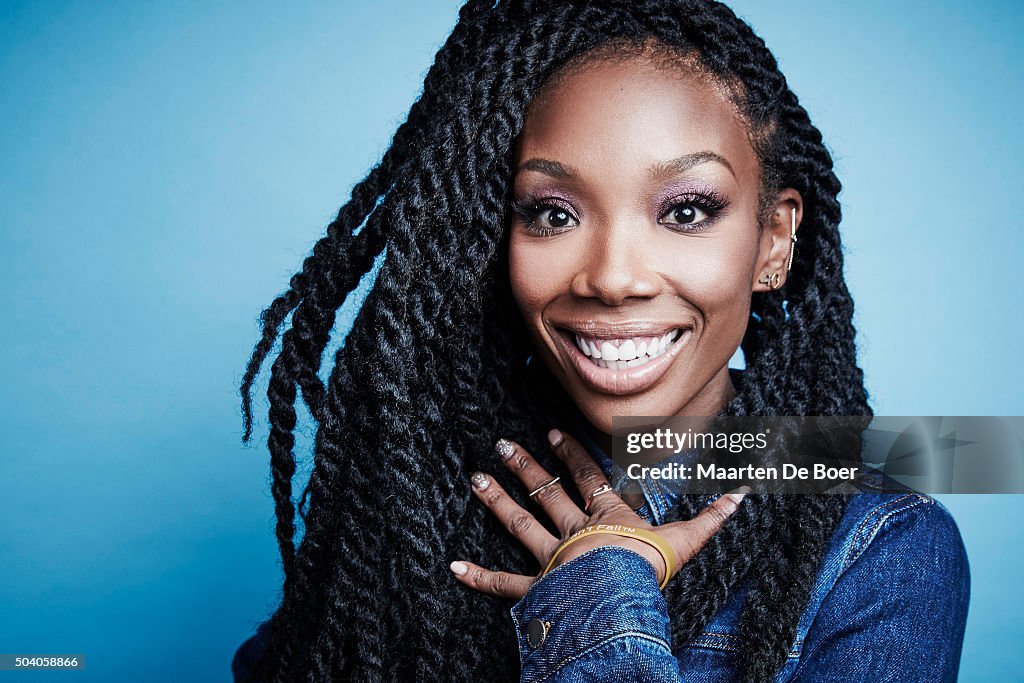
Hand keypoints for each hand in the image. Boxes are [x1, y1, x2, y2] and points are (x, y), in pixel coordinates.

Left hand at [449, 428, 745, 598]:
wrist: (625, 599)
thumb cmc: (654, 570)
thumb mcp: (688, 541)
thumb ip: (711, 518)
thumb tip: (741, 494)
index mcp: (606, 517)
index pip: (587, 478)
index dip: (571, 454)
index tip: (553, 432)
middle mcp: (573, 531)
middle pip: (547, 493)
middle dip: (526, 466)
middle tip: (503, 443)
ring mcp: (552, 559)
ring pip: (520, 525)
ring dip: (497, 501)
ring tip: (475, 479)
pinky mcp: (538, 590)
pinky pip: (505, 585)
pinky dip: (480, 577)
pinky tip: (454, 567)